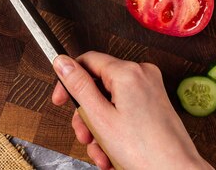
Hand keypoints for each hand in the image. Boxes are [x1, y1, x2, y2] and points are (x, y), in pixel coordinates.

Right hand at [51, 52, 212, 169]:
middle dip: (87, 115)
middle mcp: (142, 74)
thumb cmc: (144, 151)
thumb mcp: (100, 118)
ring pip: (110, 101)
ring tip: (102, 154)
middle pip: (98, 85)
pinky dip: (116, 130)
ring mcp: (150, 88)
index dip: (69, 81)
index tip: (60, 100)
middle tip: (85, 137)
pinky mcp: (155, 103)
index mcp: (128, 72)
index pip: (87, 61)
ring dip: (100, 129)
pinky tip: (114, 153)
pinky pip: (125, 109)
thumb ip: (79, 86)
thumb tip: (62, 61)